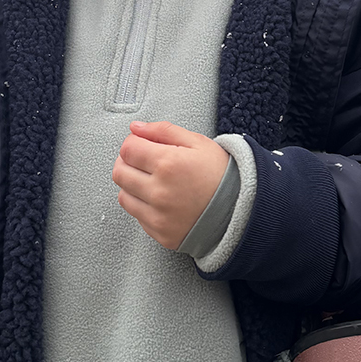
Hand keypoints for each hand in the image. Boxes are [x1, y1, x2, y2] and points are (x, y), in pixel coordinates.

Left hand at [113, 120, 228, 249]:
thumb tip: (136, 128)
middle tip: (144, 160)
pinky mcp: (160, 233)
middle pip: (120, 172)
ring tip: (153, 181)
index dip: (133, 143)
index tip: (142, 144)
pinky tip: (160, 198)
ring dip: (132, 185)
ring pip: (123, 195)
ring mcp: (158, 216)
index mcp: (168, 164)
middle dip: (128, 162)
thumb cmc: (222, 175)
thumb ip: (163, 131)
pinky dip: (143, 205)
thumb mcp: (198, 142)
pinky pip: (137, 216)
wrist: (241, 211)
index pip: (128, 149)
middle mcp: (159, 192)